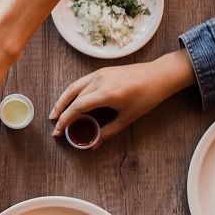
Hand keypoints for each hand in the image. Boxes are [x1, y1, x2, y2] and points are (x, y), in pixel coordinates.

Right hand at [49, 51, 195, 146]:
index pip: (78, 106)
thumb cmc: (147, 97)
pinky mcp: (102, 71)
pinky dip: (72, 92)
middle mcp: (100, 81)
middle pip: (73, 97)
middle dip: (62, 112)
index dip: (66, 119)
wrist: (159, 75)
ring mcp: (100, 74)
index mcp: (107, 93)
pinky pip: (81, 82)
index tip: (58, 130)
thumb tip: (94, 144)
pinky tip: (69, 101)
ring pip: (74, 87)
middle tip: (56, 126)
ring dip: (62, 100)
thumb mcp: (128, 118)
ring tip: (55, 113)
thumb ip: (109, 131)